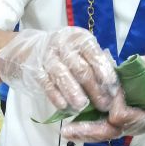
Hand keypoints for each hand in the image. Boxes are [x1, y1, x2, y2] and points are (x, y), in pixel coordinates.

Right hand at [0, 27, 118, 114]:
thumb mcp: (81, 50)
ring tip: (83, 107)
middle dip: (94, 89)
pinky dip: (56, 95)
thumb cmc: (65, 53)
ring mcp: (47, 56)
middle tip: (103, 105)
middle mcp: (64, 44)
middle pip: (81, 69)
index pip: (95, 56)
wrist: (30, 50)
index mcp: (80, 38)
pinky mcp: (35, 68)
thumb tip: (114, 84)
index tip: (113, 91)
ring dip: (74, 93)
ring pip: (63, 76)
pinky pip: (46, 83)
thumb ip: (96, 62)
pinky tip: (64, 106)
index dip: (106, 74)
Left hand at [62, 55, 144, 141]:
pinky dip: (87, 132)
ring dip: (85, 133)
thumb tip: (130, 62)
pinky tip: (70, 130)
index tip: (107, 92)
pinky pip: (102, 131)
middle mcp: (134, 124)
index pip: (124, 114)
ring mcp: (126, 127)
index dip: (113, 104)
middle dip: (89, 129)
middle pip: (109, 131)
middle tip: (69, 129)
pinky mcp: (119, 125)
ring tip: (66, 131)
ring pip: (104, 134)